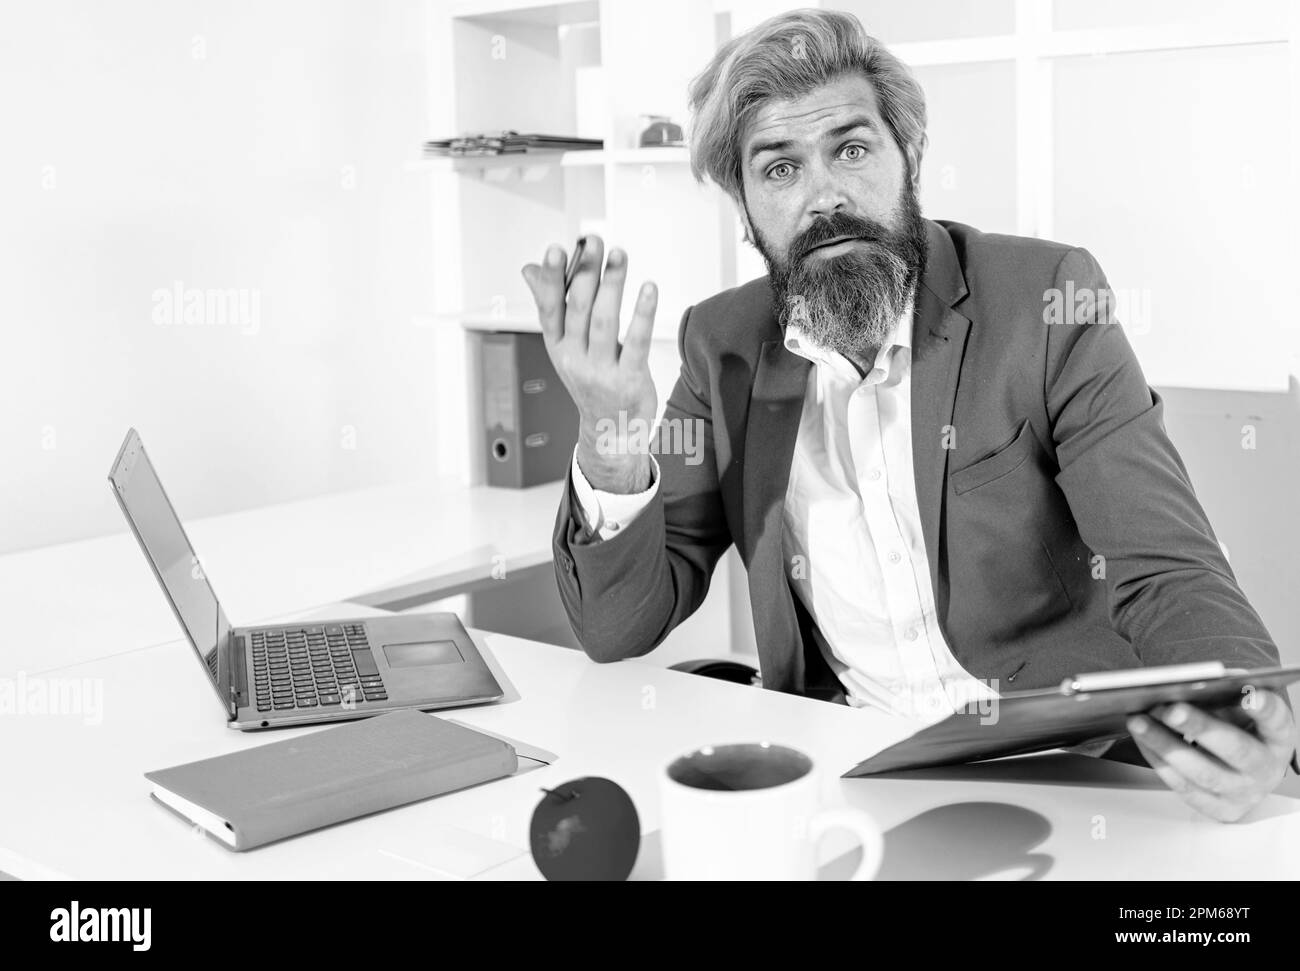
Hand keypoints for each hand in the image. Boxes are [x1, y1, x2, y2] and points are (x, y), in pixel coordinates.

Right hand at [521, 236, 656, 493]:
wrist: (610, 432)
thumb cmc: (591, 382)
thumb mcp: (565, 347)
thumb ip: (552, 305)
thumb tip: (530, 270)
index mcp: (558, 347)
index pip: (549, 308)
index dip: (550, 279)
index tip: (556, 250)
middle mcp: (575, 359)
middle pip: (578, 309)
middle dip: (585, 272)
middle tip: (594, 242)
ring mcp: (601, 371)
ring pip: (604, 321)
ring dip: (612, 284)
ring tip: (619, 255)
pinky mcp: (628, 380)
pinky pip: (635, 343)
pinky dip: (641, 314)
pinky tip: (647, 289)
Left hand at [1127, 688, 1295, 821]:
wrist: (1249, 775)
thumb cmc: (1241, 732)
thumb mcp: (1241, 710)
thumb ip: (1225, 696)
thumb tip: (1195, 683)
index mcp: (1278, 738)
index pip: (1276, 722)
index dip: (1264, 710)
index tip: (1250, 696)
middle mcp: (1266, 769)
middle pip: (1235, 750)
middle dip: (1201, 728)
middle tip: (1171, 709)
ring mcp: (1243, 793)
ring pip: (1202, 772)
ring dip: (1165, 745)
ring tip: (1138, 721)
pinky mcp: (1219, 809)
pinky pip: (1184, 787)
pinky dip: (1157, 760)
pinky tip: (1141, 739)